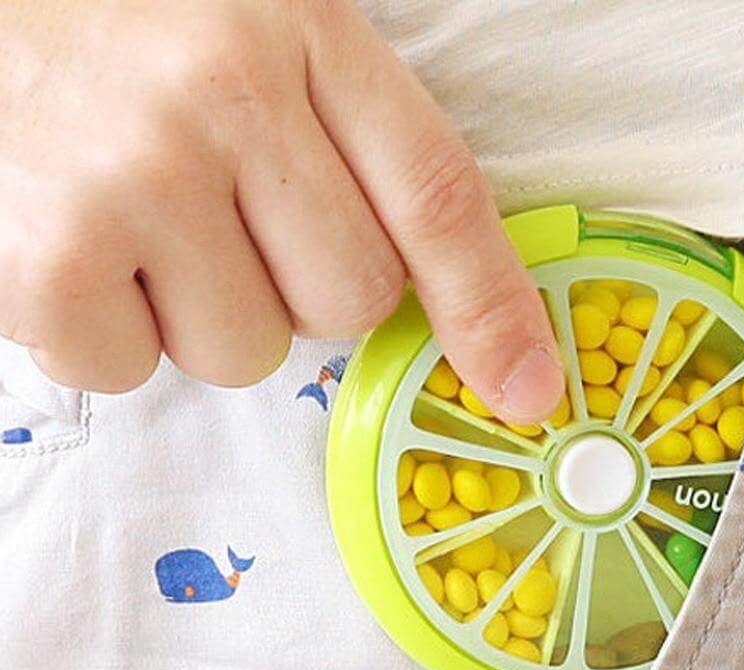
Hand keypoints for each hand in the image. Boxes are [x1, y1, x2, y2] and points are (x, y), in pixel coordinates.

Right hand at [0, 0, 563, 422]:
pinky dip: (105, 331)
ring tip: (132, 219)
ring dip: (198, 312)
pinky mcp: (51, 257)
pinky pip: (131, 369)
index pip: (437, 197)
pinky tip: (73, 244)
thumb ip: (346, 145)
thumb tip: (419, 292)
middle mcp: (228, 98)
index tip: (526, 392)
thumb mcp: (255, 32)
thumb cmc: (119, 25)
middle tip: (219, 216)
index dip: (490, 309)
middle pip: (348, 302)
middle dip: (297, 290)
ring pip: (246, 351)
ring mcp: (137, 178)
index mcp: (302, 33)